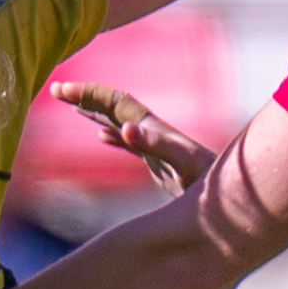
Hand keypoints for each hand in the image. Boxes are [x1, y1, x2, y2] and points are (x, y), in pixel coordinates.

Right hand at [51, 81, 215, 191]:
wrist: (232, 199)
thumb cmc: (209, 183)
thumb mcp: (182, 164)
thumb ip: (155, 145)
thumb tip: (123, 128)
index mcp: (151, 128)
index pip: (114, 101)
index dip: (88, 93)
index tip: (61, 89)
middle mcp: (152, 132)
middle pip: (113, 106)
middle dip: (85, 96)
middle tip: (55, 89)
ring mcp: (156, 146)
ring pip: (118, 121)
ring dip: (95, 112)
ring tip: (73, 106)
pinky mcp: (161, 163)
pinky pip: (130, 143)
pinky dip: (112, 137)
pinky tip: (104, 138)